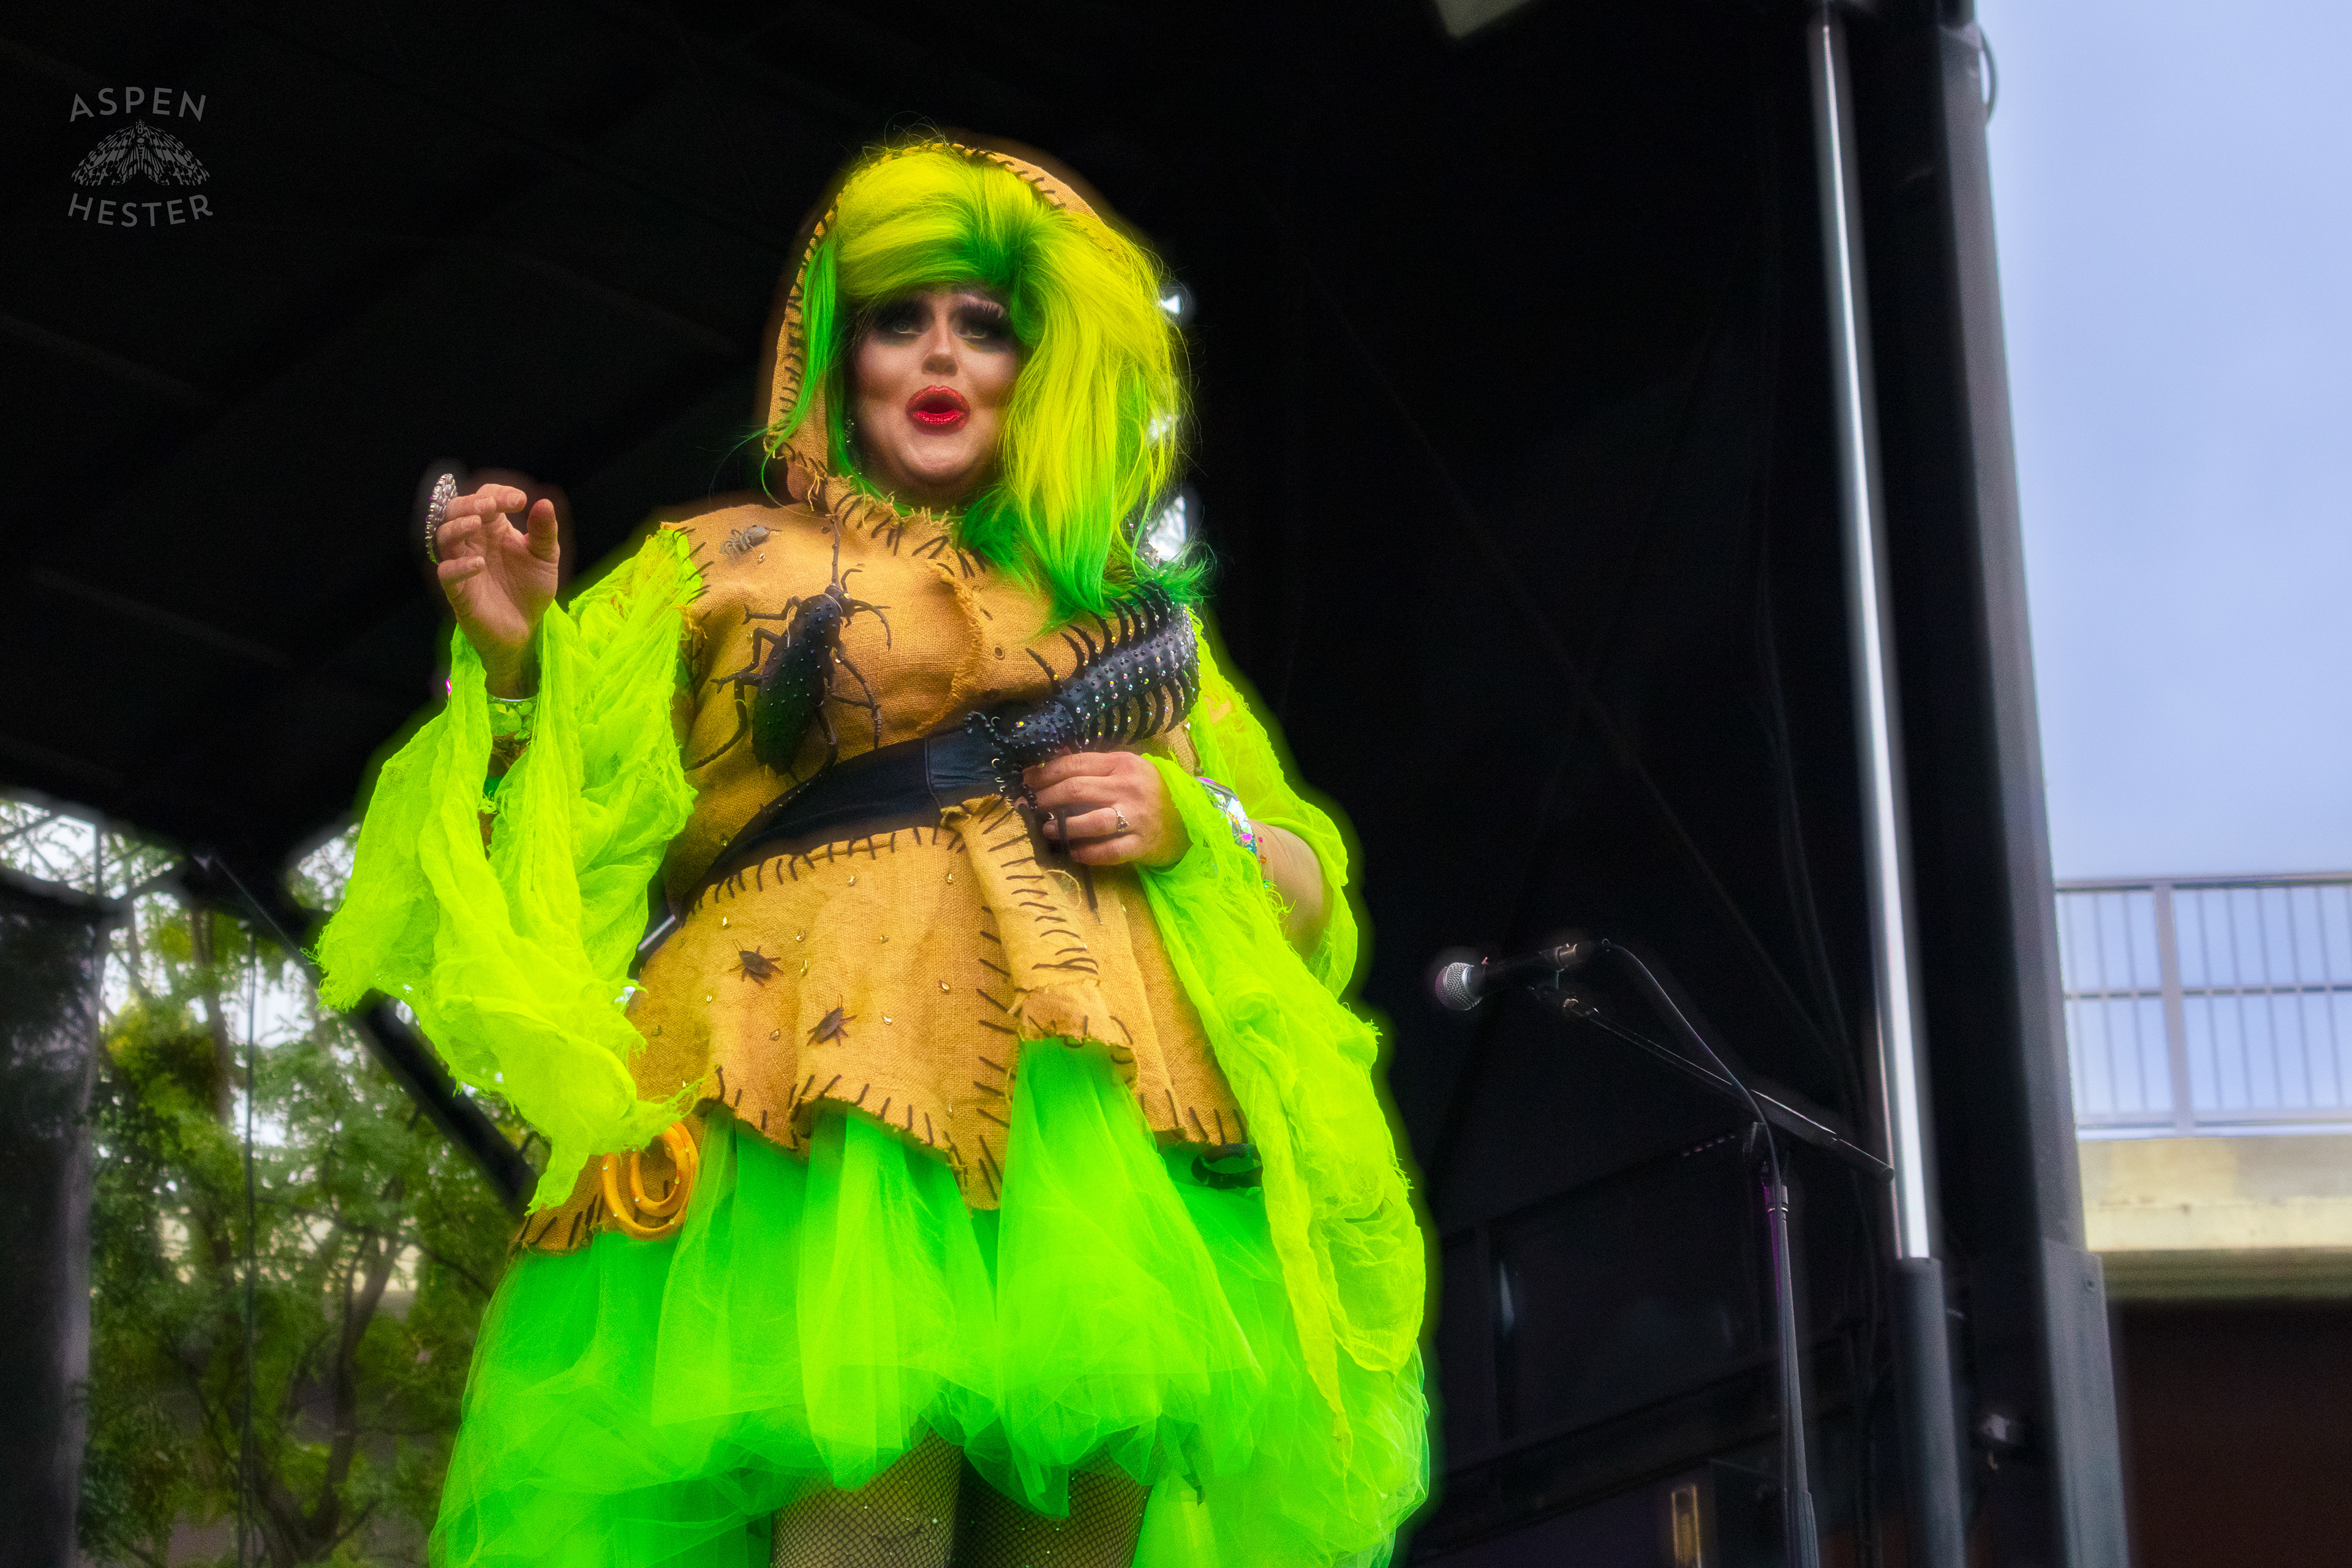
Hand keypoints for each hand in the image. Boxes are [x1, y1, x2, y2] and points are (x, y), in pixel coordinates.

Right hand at [433, 482, 558, 695]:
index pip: (485, 498)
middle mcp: (473, 541)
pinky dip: (459, 566)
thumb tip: (544, 502)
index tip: (519, 501)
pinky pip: (446, 573)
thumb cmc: (530, 588)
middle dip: (470, 503)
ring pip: (443, 537)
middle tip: (491, 506)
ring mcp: (462, 564)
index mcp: (493, 528)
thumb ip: (545, 532)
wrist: (525, 628)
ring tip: (477, 523)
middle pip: (455, 510)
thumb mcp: (545, 558)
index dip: (498, 494)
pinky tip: (479, 564)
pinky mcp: (457, 590)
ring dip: (458, 526)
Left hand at [1027, 751, 1190, 868]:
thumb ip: (1093, 767)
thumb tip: (1047, 766)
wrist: (1188, 819)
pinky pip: (1109, 851)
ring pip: (1091, 821)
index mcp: (1123, 763)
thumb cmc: (1148, 792)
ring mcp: (1137, 817)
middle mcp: (1129, 787)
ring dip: (1063, 826)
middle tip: (1033, 806)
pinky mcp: (1141, 844)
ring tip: (1047, 829)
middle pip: (1077, 789)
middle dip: (1047, 798)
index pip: (1076, 764)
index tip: (1028, 780)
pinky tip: (1074, 852)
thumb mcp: (1125, 770)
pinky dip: (1087, 853)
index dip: (1046, 773)